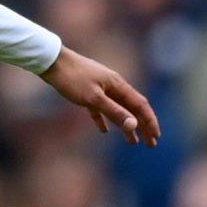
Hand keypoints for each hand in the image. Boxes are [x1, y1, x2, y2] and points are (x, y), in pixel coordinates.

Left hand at [39, 46, 161, 144]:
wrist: (50, 62)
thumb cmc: (72, 78)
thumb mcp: (94, 98)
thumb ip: (114, 111)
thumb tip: (134, 125)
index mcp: (118, 85)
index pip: (140, 105)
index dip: (150, 121)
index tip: (156, 137)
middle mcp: (112, 86)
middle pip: (132, 108)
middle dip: (143, 126)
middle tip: (151, 144)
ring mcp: (100, 88)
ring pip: (118, 110)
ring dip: (126, 125)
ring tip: (133, 141)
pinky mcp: (86, 92)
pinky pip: (100, 109)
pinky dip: (104, 119)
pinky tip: (104, 130)